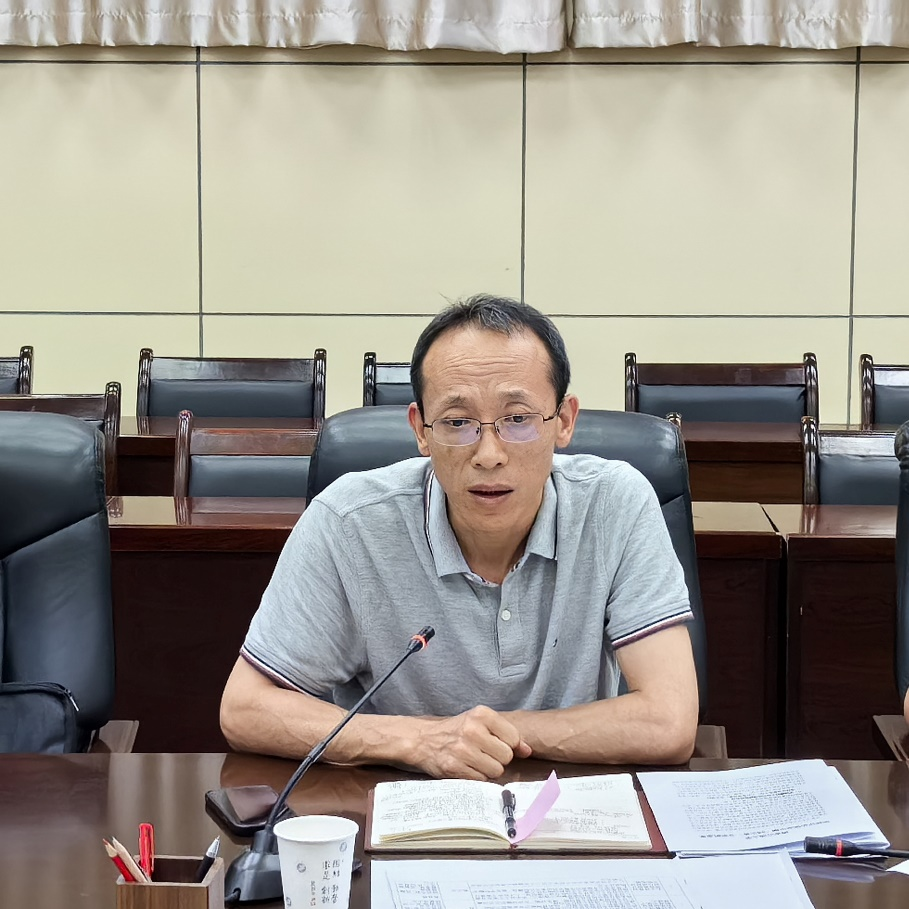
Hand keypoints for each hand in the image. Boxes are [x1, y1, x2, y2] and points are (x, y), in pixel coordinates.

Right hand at [411, 705, 531, 779]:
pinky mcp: (454, 767)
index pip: (513, 738)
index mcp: (481, 714)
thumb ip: (506, 734)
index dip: (509, 745)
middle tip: (485, 754)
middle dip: (499, 759)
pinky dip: (477, 777)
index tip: (497, 745)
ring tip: (476, 761)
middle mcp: (472, 729)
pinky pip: (481, 780)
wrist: (424, 740)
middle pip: (506, 756)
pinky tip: (467, 768)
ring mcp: (462, 749)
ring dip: (488, 770)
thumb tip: (527, 750)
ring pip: (496, 770)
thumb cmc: (457, 731)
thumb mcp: (481, 723)